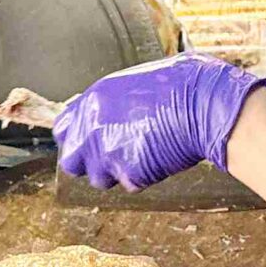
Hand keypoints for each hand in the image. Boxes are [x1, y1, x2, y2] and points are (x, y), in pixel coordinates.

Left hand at [54, 55, 265, 188]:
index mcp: (92, 101)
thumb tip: (96, 113)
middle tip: (114, 153)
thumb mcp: (131, 82)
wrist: (203, 103)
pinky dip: (143, 176)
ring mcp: (109, 153)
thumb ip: (106, 102)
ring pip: (100, 178)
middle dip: (90, 162)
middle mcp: (92, 128)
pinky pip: (129, 184)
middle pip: (72, 162)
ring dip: (117, 171)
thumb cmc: (179, 84)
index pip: (62, 130)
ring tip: (143, 152)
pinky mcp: (130, 173)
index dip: (77, 137)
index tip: (90, 140)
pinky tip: (160, 156)